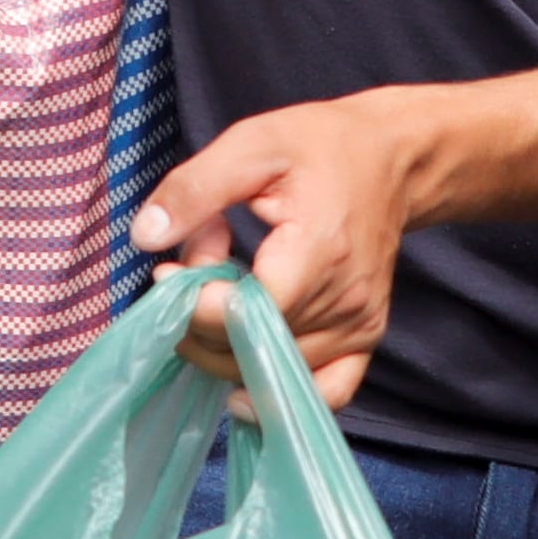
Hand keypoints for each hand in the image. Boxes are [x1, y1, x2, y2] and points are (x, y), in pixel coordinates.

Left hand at [132, 93, 423, 407]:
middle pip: (248, 347)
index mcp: (317, 252)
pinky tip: (242, 376)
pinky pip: (325, 394)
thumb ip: (195, 189)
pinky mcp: (364, 339)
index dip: (193, 303)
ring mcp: (359, 327)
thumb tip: (144, 237)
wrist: (392, 158)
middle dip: (201, 317)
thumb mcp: (252, 145)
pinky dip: (276, 392)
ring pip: (268, 371)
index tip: (170, 271)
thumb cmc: (321, 146)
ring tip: (226, 285)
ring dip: (225, 340)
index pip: (242, 315)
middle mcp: (345, 301)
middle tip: (196, 265)